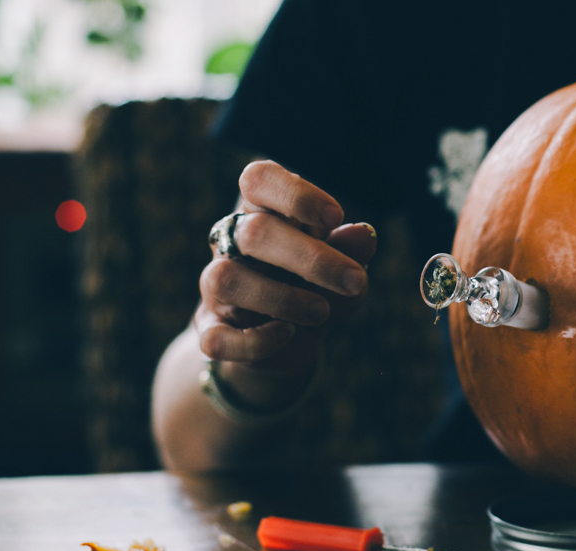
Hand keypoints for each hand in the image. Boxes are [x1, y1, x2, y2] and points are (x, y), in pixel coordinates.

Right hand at [194, 160, 375, 376]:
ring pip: (225, 279)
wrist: (285, 343)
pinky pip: (217, 338)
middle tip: (353, 281)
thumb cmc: (312, 289)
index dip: (294, 193)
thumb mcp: (338, 269)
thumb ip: (349, 252)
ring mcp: (216, 289)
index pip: (258, 180)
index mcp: (262, 214)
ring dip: (282, 298)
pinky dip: (255, 340)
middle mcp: (231, 245)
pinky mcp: (211, 332)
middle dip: (311, 258)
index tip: (335, 217)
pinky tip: (287, 334)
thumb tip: (364, 234)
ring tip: (321, 312)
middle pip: (254, 232)